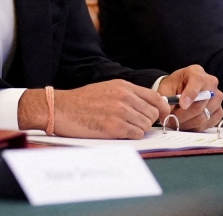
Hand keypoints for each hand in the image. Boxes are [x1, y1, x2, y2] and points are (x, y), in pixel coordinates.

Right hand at [19, 80, 170, 138]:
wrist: (61, 109)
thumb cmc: (80, 102)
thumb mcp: (105, 89)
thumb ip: (126, 95)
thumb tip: (148, 107)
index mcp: (122, 86)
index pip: (155, 97)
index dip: (162, 109)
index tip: (161, 116)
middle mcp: (124, 96)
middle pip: (152, 114)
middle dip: (145, 121)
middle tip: (131, 124)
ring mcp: (120, 111)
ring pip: (145, 126)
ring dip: (136, 130)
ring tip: (119, 127)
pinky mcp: (115, 126)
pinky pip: (136, 134)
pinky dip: (129, 136)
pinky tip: (115, 132)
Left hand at [156, 66, 222, 131]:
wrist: (179, 90)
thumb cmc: (172, 87)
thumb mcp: (165, 88)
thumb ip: (166, 98)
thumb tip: (168, 112)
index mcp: (196, 72)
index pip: (198, 80)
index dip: (190, 94)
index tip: (182, 105)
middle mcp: (211, 83)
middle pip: (201, 103)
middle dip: (184, 114)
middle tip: (171, 120)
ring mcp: (217, 97)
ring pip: (204, 115)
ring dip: (188, 122)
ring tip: (176, 122)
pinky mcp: (219, 110)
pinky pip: (209, 123)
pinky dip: (196, 126)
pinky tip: (186, 124)